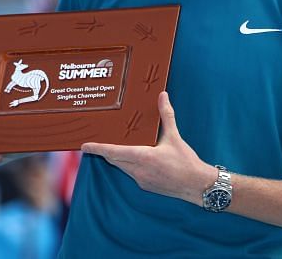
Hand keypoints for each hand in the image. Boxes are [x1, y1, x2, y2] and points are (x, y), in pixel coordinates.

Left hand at [81, 92, 214, 203]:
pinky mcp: (145, 185)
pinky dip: (127, 164)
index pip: (113, 152)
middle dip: (105, 151)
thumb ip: (166, 116)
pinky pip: (130, 172)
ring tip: (114, 146)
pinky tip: (134, 157)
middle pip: (114, 160)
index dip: (97, 149)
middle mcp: (138, 170)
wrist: (197, 186)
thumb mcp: (175, 137)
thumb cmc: (186, 162)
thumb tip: (163, 96)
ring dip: (116, 157)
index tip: (84, 146)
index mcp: (143, 157)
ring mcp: (141, 179)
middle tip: (96, 142)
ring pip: (121, 167)